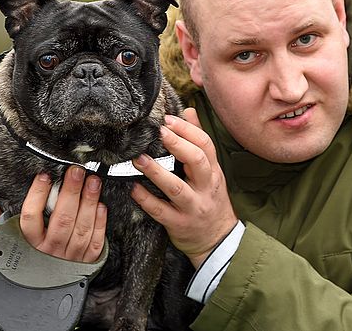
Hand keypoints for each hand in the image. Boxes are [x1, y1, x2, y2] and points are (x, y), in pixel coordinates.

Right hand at [0, 168, 106, 262]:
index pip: (30, 217)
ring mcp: (68, 259)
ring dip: (89, 203)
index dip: (37, 195)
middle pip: (62, 220)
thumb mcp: (4, 239)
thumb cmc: (21, 257)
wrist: (37, 296)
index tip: (44, 175)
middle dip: (71, 192)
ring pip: (81, 229)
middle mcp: (48, 253)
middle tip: (77, 171)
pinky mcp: (85, 264)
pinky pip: (94, 242)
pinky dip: (99, 223)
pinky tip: (100, 205)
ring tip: (92, 181)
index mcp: (27, 245)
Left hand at [130, 108, 237, 267]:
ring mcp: (193, 207)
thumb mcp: (210, 170)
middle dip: (177, 144)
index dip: (187, 130)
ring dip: (156, 172)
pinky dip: (146, 199)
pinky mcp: (179, 224)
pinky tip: (133, 188)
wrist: (217, 240)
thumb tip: (189, 111)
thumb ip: (198, 140)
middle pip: (197, 161)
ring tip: (139, 158)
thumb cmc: (210, 199)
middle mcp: (205, 187)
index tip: (168, 119)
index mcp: (213, 171)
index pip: (205, 145)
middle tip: (158, 131)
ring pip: (176, 188)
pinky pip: (161, 211)